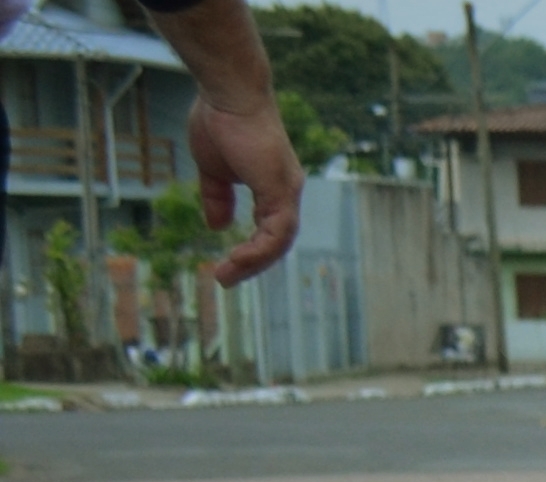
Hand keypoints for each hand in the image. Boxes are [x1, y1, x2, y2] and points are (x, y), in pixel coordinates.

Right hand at [187, 93, 304, 284]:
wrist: (228, 95)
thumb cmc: (220, 123)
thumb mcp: (214, 170)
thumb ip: (217, 198)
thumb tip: (218, 226)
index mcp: (273, 188)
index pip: (269, 230)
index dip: (251, 249)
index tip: (227, 263)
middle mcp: (287, 192)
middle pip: (277, 241)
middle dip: (251, 263)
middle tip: (225, 278)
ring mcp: (287, 191)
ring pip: (279, 241)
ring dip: (253, 262)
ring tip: (227, 274)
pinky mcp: (281, 189)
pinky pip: (277, 231)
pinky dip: (260, 249)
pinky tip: (239, 259)